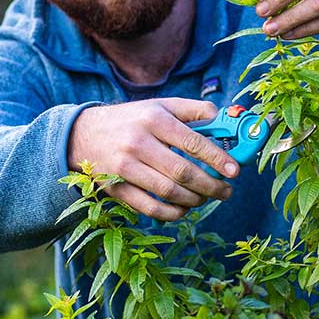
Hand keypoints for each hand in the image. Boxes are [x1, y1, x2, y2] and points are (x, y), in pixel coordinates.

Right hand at [68, 98, 236, 221]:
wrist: (83, 135)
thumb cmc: (131, 120)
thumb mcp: (159, 106)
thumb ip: (193, 110)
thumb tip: (225, 119)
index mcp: (153, 119)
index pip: (193, 142)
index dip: (218, 158)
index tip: (235, 171)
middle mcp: (138, 143)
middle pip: (183, 172)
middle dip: (211, 185)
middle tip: (226, 191)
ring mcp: (125, 168)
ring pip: (169, 192)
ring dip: (195, 200)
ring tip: (207, 198)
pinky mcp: (116, 189)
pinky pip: (150, 208)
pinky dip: (173, 213)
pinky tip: (184, 209)